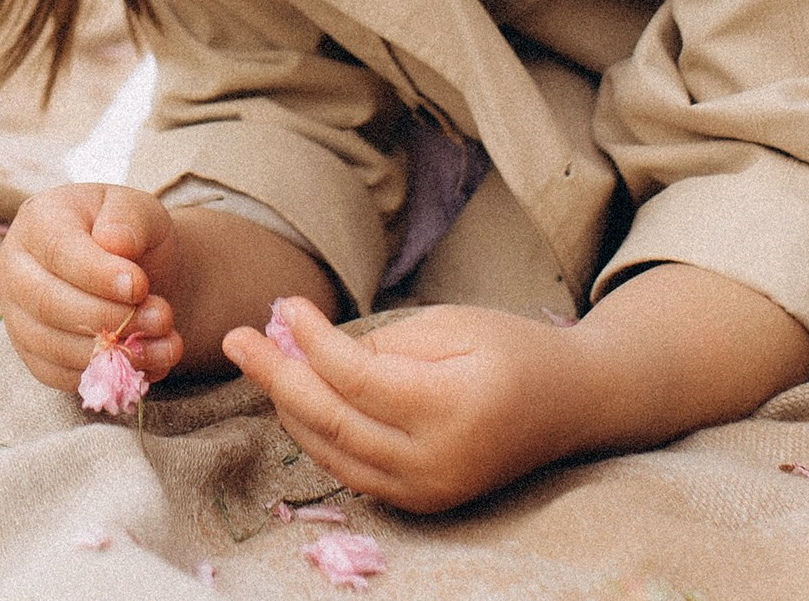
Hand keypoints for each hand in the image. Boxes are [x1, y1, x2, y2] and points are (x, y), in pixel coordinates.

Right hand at [0, 183, 183, 391]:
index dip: (98, 274)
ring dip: (113, 352)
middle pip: (49, 303)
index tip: (140, 286)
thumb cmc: (129, 232)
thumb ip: (128, 217)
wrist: (132, 270)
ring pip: (54, 346)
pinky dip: (107, 374)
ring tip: (166, 344)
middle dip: (110, 318)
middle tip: (162, 318)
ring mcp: (18, 315)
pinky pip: (60, 375)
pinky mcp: (31, 354)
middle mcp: (16, 269)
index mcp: (38, 219)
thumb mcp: (138, 209)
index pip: (58, 252)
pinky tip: (149, 362)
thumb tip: (115, 242)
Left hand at [222, 299, 584, 513]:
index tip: (283, 307)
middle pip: (332, 422)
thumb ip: (385, 345)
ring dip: (288, 408)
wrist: (572, 405)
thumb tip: (314, 353)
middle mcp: (435, 462)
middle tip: (235, 340)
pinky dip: (318, 435)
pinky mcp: (421, 502)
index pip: (356, 379)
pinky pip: (352, 470)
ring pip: (332, 453)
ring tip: (260, 362)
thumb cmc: (515, 349)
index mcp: (451, 408)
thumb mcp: (455, 326)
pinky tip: (296, 398)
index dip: (311, 343)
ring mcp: (427, 491)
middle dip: (276, 378)